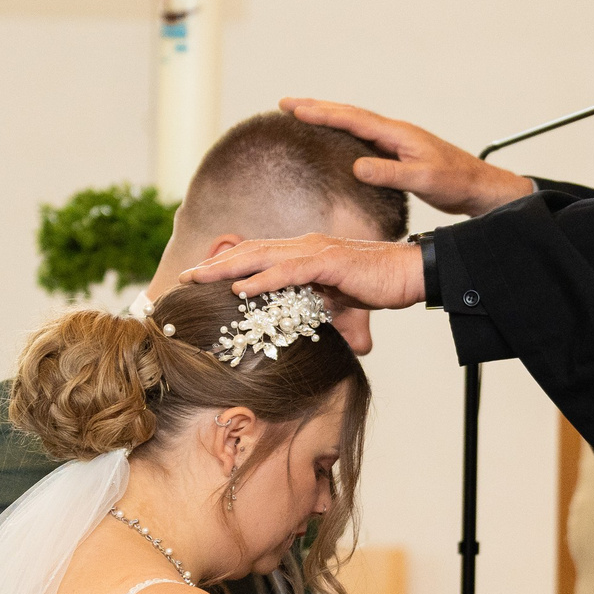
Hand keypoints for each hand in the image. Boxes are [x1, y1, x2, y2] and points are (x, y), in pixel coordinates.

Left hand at [186, 234, 425, 309]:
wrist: (411, 273)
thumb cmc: (380, 285)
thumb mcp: (345, 306)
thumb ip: (333, 320)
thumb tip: (341, 347)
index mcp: (304, 253)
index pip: (256, 255)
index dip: (226, 264)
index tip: (197, 278)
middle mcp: (304, 246)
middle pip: (249, 251)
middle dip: (213, 264)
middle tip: (182, 278)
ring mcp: (315, 251)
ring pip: (260, 256)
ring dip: (226, 268)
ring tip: (197, 279)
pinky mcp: (328, 263)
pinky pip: (289, 271)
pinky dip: (262, 279)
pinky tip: (240, 289)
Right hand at [282, 99, 535, 218]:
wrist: (478, 185)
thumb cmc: (455, 181)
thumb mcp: (423, 179)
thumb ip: (390, 173)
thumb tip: (357, 166)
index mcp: (397, 134)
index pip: (353, 119)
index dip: (321, 113)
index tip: (294, 108)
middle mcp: (394, 132)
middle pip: (348, 114)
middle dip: (316, 107)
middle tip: (284, 103)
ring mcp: (395, 141)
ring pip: (354, 124)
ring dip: (326, 117)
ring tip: (300, 114)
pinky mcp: (398, 153)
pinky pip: (362, 138)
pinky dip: (342, 133)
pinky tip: (333, 138)